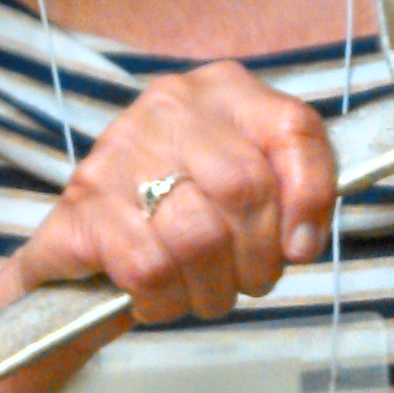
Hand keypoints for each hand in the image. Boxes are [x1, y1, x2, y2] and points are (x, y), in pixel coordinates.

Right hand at [11, 63, 338, 325]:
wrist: (88, 249)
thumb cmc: (185, 216)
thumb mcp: (251, 190)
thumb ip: (295, 194)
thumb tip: (300, 241)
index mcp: (223, 91)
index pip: (293, 129)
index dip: (311, 197)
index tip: (300, 248)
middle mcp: (169, 106)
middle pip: (245, 187)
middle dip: (257, 259)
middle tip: (245, 281)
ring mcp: (119, 151)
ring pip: (198, 237)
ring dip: (211, 289)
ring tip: (201, 292)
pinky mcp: (82, 205)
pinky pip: (150, 268)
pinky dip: (164, 301)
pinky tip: (158, 296)